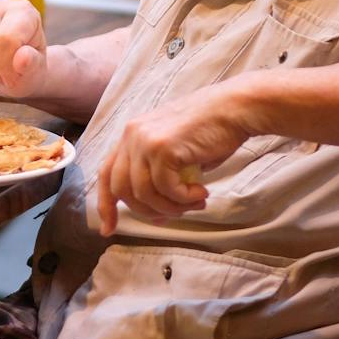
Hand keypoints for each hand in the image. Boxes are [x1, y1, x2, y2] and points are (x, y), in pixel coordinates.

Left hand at [93, 87, 255, 235]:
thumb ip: (158, 177)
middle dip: (146, 211)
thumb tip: (155, 213)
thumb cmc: (209, 132)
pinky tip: (201, 192)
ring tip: (194, 203)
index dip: (105, 204)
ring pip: (143, 193)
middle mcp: (132, 135)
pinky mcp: (164, 148)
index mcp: (131, 135)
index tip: (108, 229)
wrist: (233, 108)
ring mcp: (146, 141)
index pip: (106, 173)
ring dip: (170, 207)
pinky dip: (184, 199)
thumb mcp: (173, 152)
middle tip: (175, 214)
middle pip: (122, 189)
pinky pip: (167, 189)